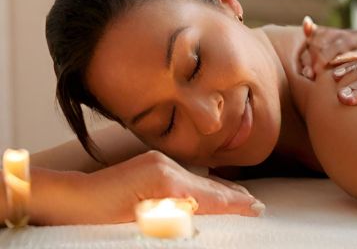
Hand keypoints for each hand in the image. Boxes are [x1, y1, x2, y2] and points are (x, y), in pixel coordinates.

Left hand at [30, 151, 263, 224]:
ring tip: (238, 198)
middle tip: (255, 204)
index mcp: (166, 182)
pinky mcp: (152, 163)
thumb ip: (175, 217)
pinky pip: (185, 175)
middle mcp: (167, 167)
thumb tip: (201, 215)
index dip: (234, 204)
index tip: (255, 207)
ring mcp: (159, 162)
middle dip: (233, 195)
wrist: (70, 198)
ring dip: (218, 190)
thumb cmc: (98, 219)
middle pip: (208, 185)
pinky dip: (200, 185)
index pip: (209, 196)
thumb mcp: (140, 225)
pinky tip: (206, 189)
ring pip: (198, 179)